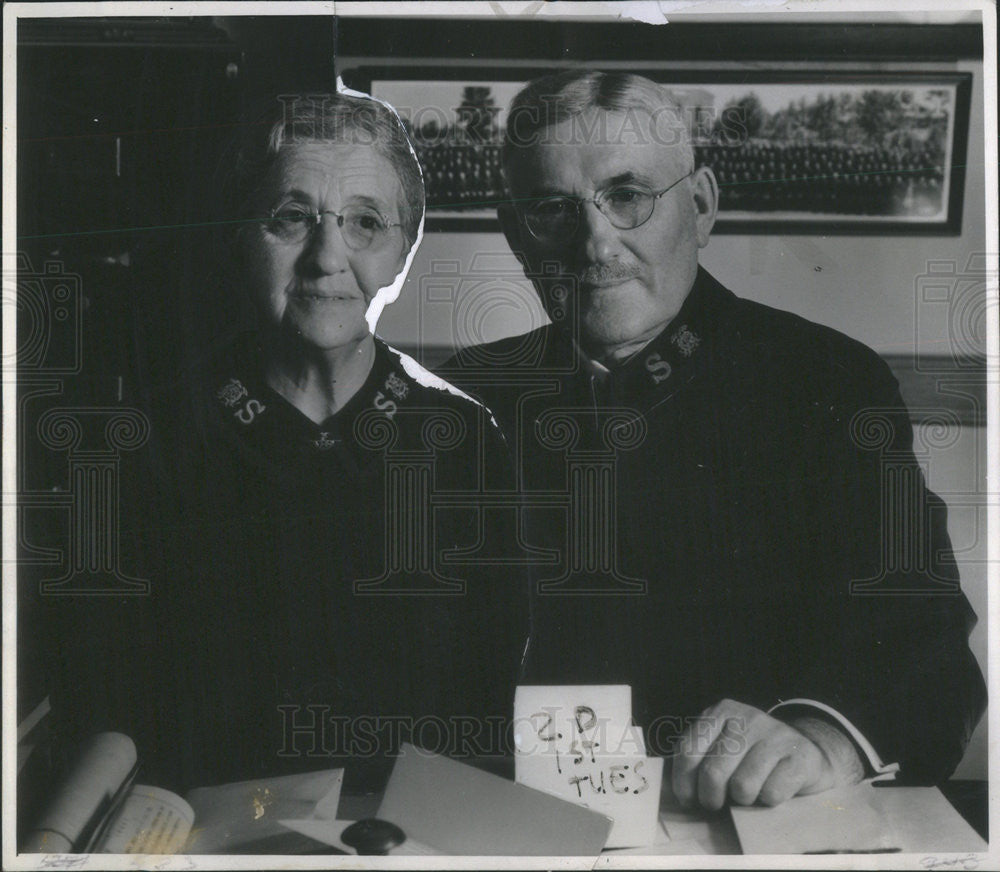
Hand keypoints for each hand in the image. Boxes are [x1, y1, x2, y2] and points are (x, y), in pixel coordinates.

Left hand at [671, 699, 863, 810]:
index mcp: (720, 712)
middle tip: (716, 804)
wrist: (806, 749)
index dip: (684, 783)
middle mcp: (747, 718)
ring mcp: (775, 734)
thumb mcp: (723, 743)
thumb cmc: (753, 754)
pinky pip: (771, 794)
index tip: (689, 800)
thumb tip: (682, 794)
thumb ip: (701, 757)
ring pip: (742, 787)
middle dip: (711, 799)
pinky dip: (768, 801)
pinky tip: (771, 790)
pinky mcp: (799, 756)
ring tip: (747, 794)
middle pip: (713, 773)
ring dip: (742, 801)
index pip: (687, 751)